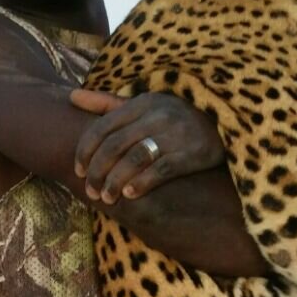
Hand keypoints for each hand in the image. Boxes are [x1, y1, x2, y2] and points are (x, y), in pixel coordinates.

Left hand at [71, 89, 224, 205]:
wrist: (225, 124)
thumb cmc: (176, 117)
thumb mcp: (145, 105)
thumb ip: (108, 103)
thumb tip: (71, 97)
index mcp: (142, 102)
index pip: (104, 127)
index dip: (86, 150)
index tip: (79, 171)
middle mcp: (158, 115)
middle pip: (116, 145)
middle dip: (98, 171)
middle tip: (91, 192)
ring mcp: (177, 134)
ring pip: (135, 158)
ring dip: (116, 181)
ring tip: (107, 198)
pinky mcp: (194, 153)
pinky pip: (162, 169)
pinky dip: (142, 183)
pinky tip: (129, 195)